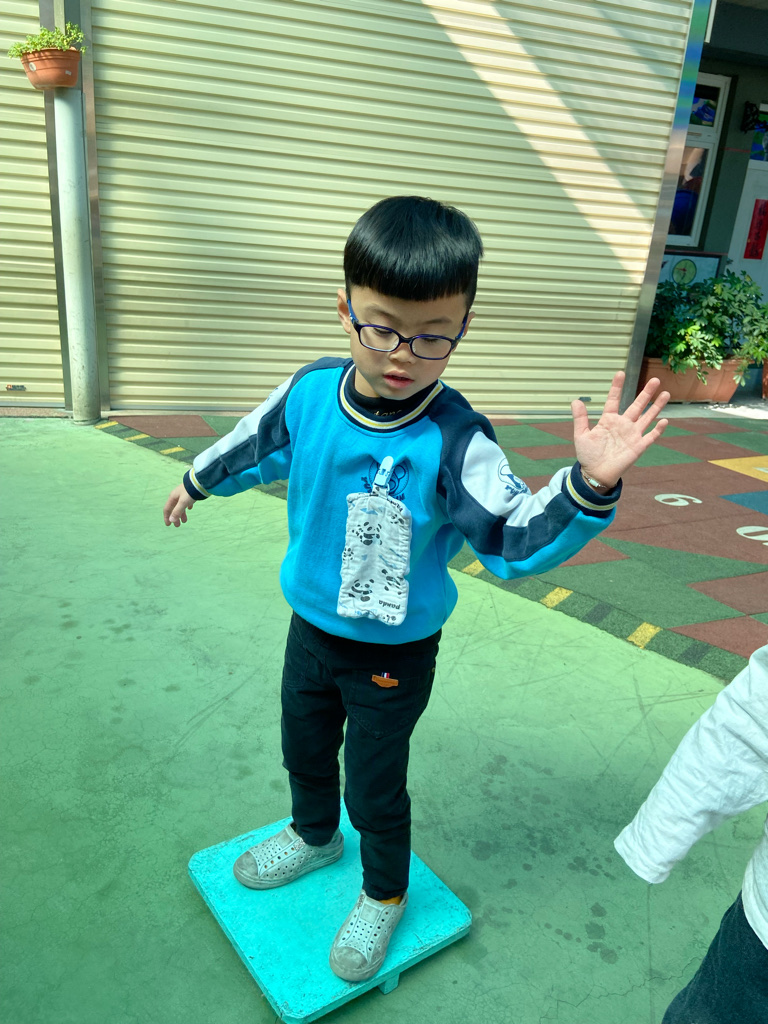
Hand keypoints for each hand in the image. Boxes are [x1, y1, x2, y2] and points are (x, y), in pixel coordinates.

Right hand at [164, 484, 194, 526]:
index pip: (167, 509)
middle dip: (175, 518)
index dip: (167, 517)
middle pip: (173, 509)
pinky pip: (186, 502)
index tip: (168, 525)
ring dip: (182, 514)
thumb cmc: (190, 492)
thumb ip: (177, 511)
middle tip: (178, 526)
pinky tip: (190, 509)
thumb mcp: (183, 502)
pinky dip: (186, 507)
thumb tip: (171, 520)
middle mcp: (176, 496)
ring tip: (185, 521)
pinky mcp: (189, 494)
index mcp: (172, 497)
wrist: (200, 482)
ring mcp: (183, 494)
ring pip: (180, 506)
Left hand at [572, 371, 669, 488]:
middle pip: (637, 405)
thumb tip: (575, 401)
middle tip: (655, 379)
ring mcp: (632, 435)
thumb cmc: (588, 455)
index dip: (617, 387)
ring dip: (656, 406)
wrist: (596, 474)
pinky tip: (664, 420)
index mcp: (608, 420)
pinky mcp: (638, 447)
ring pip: (647, 417)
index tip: (621, 373)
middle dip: (646, 393)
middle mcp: (623, 424)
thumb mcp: (581, 435)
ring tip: (665, 393)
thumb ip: (580, 419)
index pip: (614, 400)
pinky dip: (657, 429)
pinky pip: (650, 436)